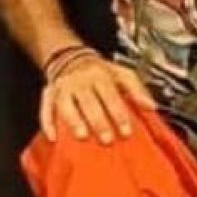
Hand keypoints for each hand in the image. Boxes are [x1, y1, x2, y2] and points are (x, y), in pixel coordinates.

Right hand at [40, 55, 154, 143]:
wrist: (70, 58)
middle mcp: (79, 81)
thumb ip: (137, 89)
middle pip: (88, 102)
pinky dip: (47, 123)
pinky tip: (53, 136)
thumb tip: (150, 106)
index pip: (109, 95)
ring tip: (82, 136)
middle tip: (107, 138)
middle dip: (98, 121)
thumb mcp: (122, 73)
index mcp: (99, 75)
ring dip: (74, 121)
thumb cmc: (99, 71)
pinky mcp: (48, 95)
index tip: (125, 131)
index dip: (118, 114)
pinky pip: (45, 108)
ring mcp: (62, 88)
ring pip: (66, 105)